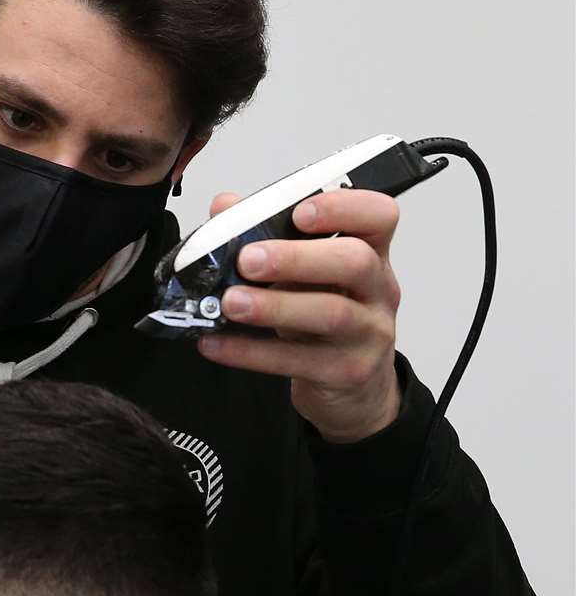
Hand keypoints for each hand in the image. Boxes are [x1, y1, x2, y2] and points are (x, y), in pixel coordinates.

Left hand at [197, 189, 402, 442]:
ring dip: (274, 306)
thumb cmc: (324, 319)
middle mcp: (377, 289)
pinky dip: (251, 352)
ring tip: (229, 302)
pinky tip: (217, 343)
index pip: (378, 216)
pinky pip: (299, 361)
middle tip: (248, 260)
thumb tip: (224, 206)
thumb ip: (269, 237)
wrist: (352, 389)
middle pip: (354, 262)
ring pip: (330, 314)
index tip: (299, 212)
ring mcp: (369, 333)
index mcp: (371, 252)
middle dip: (297, 258)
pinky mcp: (348, 372)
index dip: (344, 208)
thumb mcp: (304, 275)